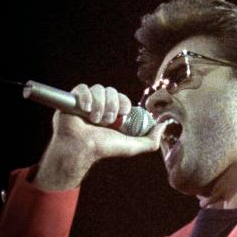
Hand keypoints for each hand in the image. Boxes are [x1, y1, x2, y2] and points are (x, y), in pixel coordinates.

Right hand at [33, 84, 170, 189]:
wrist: (81, 148)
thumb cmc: (104, 148)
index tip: (122, 114)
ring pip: (98, 89)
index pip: (123, 98)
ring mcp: (87, 101)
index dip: (124, 103)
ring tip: (94, 120)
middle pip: (111, 91)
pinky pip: (82, 88)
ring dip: (99, 105)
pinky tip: (85, 111)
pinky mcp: (73, 98)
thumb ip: (150, 140)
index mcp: (114, 113)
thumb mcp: (132, 147)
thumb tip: (163, 126)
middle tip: (107, 121)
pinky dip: (86, 98)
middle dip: (112, 106)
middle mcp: (101, 105)